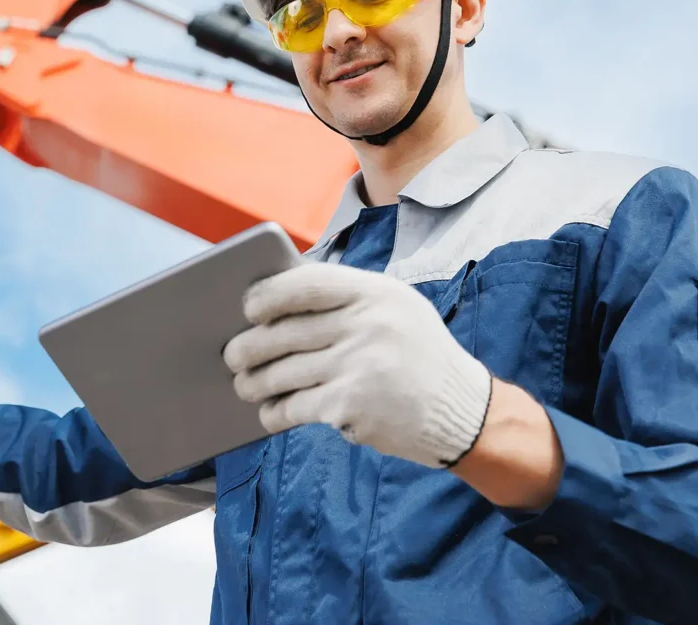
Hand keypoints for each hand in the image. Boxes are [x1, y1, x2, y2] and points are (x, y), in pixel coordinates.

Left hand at [222, 262, 492, 468]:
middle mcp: (368, 324)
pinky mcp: (351, 405)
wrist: (464, 412)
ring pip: (283, 372)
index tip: (248, 308)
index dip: (268, 295)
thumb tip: (272, 306)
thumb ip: (345, 302)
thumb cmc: (416, 356)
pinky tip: (268, 413)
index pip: (305, 284)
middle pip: (284, 332)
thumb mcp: (393, 311)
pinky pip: (296, 406)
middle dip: (249, 347)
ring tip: (244, 385)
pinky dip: (276, 412)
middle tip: (232, 355)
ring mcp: (359, 365)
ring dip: (255, 382)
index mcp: (375, 293)